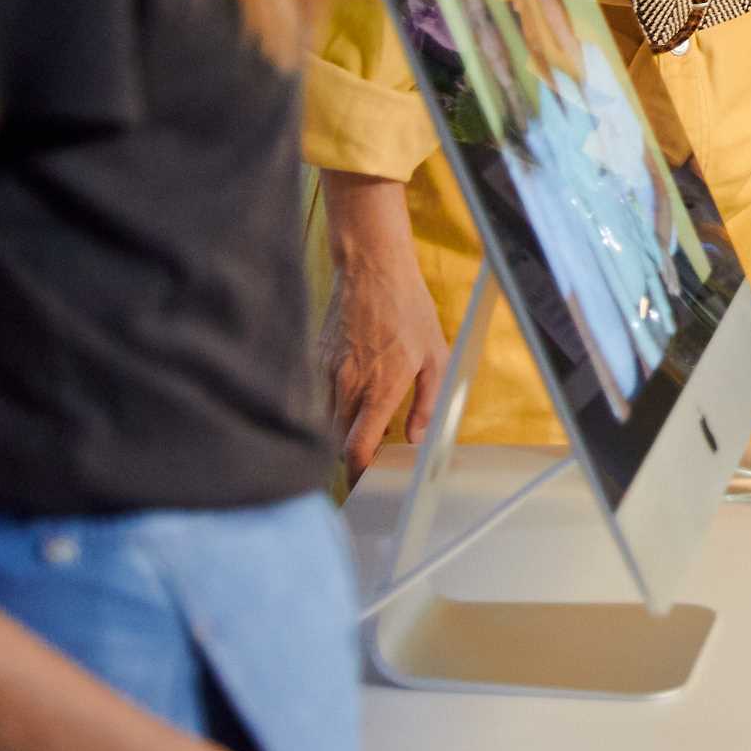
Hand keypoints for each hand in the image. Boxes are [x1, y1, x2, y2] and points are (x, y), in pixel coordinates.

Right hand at [315, 172, 445, 478]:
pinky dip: (329, 409)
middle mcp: (348, 386)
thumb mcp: (435, 354)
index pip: (356, 449)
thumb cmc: (408, 308)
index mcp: (380, 388)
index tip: (365, 482)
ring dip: (340, 433)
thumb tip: (416, 437)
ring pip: (325, 422)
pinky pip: (317, 398)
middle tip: (371, 459)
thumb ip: (427, 401)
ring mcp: (326, 373)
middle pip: (337, 442)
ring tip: (364, 428)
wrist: (371, 268)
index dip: (359, 473)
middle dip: (351, 456)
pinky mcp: (314, 361)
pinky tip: (350, 400)